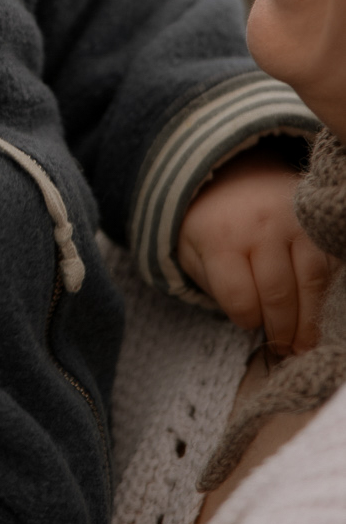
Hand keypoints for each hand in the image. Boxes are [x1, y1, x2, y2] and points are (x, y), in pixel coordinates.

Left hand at [178, 145, 331, 353]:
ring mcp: (294, 221)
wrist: (232, 172)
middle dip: (282, 330)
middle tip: (285, 351)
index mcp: (220, 238)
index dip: (247, 320)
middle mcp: (260, 228)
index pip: (240, 299)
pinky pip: (329, 265)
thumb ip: (217, 289)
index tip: (249, 323)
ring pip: (310, 282)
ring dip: (309, 320)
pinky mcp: (317, 222)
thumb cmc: (211, 224)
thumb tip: (253, 327)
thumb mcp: (194, 253)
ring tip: (304, 343)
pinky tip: (316, 308)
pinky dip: (325, 292)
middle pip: (278, 295)